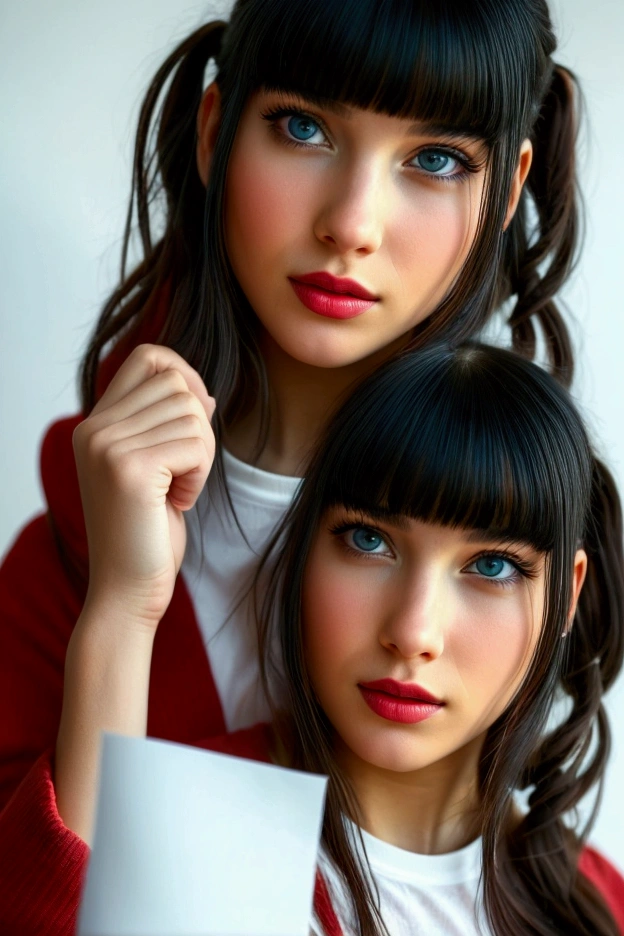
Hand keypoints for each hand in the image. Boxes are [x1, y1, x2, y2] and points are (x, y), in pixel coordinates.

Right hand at [73, 344, 214, 630]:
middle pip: (178, 384)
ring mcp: (107, 446)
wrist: (128, 591)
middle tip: (184, 473)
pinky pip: (196, 444)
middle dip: (199, 429)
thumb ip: (166, 426)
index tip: (198, 418)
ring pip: (192, 413)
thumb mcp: (157, 469)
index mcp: (95, 424)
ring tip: (178, 490)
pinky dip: (200, 476)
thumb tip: (203, 391)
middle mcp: (94, 428)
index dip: (186, 375)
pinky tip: (179, 502)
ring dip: (201, 456)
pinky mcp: (129, 469)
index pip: (149, 357)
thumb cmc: (148, 533)